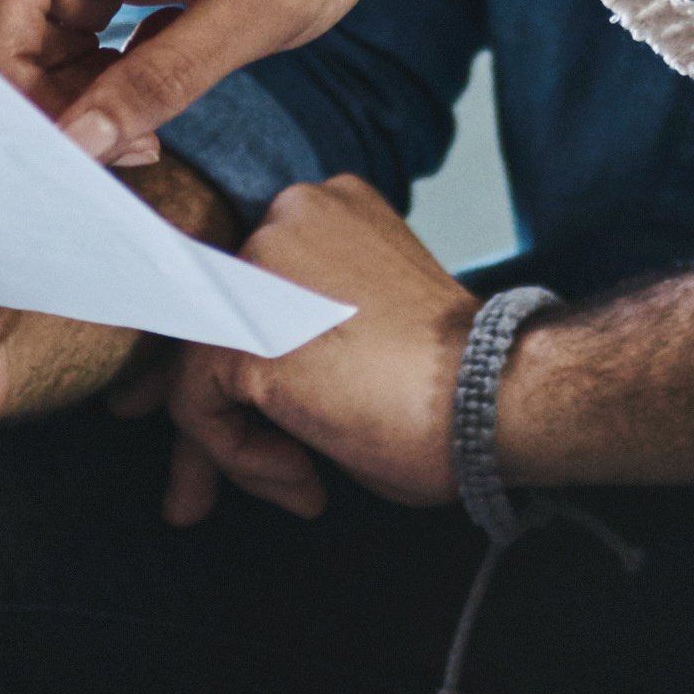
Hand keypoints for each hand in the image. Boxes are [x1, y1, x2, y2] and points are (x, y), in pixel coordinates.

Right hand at [0, 0, 648, 167]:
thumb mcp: (260, 8)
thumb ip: (168, 80)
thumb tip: (79, 150)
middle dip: (8, 110)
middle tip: (21, 195)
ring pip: (34, 49)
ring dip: (58, 114)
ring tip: (95, 179)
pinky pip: (72, 48)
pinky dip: (90, 99)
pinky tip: (121, 148)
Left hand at [154, 180, 482, 524]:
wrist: (492, 395)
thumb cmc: (459, 380)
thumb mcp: (371, 326)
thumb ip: (309, 330)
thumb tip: (248, 387)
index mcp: (329, 208)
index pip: (252, 281)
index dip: (244, 348)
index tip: (248, 410)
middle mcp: (286, 217)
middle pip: (217, 319)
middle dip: (220, 406)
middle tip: (227, 475)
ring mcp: (258, 269)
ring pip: (201, 366)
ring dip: (236, 444)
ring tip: (297, 485)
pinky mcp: (241, 333)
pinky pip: (201, 408)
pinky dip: (243, 459)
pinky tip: (305, 482)